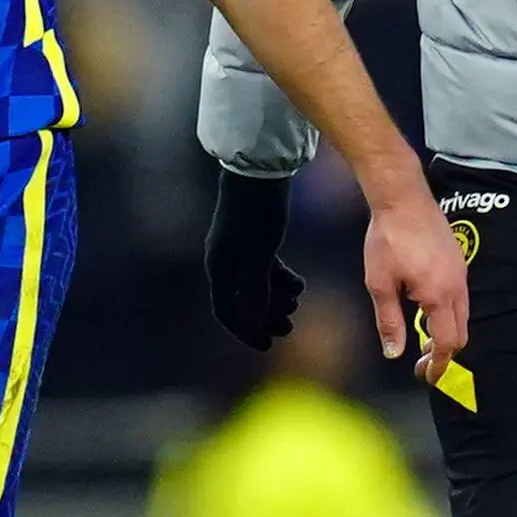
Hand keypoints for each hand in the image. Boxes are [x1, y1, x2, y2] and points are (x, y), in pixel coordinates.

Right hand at [203, 168, 300, 347]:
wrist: (260, 171)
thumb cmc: (257, 213)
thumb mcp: (259, 255)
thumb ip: (255, 290)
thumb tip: (252, 323)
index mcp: (218, 268)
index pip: (227, 311)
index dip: (246, 331)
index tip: (268, 345)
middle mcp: (224, 262)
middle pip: (242, 302)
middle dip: (265, 317)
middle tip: (289, 327)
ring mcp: (238, 250)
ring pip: (255, 286)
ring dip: (275, 298)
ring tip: (296, 301)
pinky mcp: (253, 239)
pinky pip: (264, 270)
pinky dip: (280, 279)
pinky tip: (298, 283)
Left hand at [363, 185, 469, 387]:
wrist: (402, 197)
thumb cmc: (388, 238)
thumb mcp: (380, 283)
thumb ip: (390, 321)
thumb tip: (395, 353)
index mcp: (438, 295)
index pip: (447, 342)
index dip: (439, 364)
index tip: (427, 377)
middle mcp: (456, 286)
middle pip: (461, 332)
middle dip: (445, 353)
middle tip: (423, 363)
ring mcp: (460, 272)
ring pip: (462, 314)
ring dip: (447, 332)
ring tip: (424, 340)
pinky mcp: (458, 260)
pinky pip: (460, 297)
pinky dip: (448, 313)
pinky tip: (427, 309)